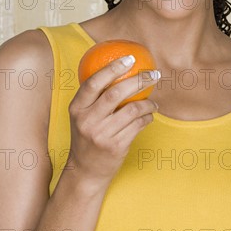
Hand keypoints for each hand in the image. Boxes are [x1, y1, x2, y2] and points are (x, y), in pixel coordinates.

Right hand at [67, 56, 159, 191]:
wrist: (85, 171)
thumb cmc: (87, 136)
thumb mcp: (81, 116)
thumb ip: (94, 97)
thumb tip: (120, 69)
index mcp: (76, 108)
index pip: (93, 83)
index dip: (112, 68)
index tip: (129, 59)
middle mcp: (87, 120)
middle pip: (115, 93)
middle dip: (138, 80)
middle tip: (153, 74)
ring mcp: (101, 134)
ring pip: (131, 110)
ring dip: (147, 103)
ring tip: (153, 102)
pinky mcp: (115, 146)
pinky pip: (137, 126)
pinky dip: (147, 117)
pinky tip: (149, 116)